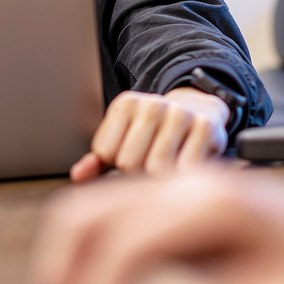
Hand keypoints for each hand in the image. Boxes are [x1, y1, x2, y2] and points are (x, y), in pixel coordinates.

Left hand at [70, 87, 229, 181]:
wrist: (199, 113)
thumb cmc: (154, 134)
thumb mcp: (122, 141)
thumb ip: (98, 161)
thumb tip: (77, 176)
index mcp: (126, 104)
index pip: (105, 152)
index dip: (116, 163)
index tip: (130, 155)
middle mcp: (153, 105)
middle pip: (129, 163)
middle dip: (137, 173)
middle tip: (148, 163)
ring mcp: (180, 115)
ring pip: (157, 169)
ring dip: (160, 178)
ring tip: (165, 166)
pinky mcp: (205, 128)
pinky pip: (185, 170)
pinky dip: (182, 176)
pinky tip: (183, 166)